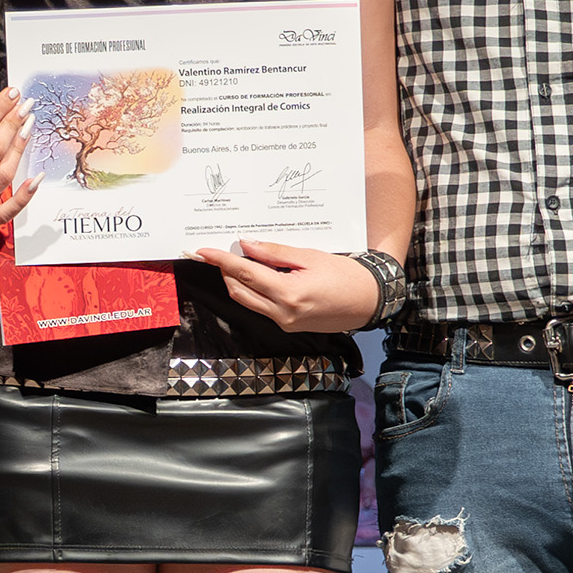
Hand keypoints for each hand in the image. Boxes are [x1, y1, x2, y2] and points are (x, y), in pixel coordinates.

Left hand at [193, 240, 378, 333]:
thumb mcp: (310, 257)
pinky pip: (261, 307)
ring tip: (237, 261)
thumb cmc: (346, 277)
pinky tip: (258, 276)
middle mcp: (283, 313)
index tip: (204, 251)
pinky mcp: (289, 327)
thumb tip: (247, 246)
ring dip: (238, 282)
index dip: (221, 261)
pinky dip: (253, 291)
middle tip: (219, 253)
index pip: (245, 274)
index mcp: (289, 294)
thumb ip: (276, 252)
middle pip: (239, 291)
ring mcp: (285, 323)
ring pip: (248, 301)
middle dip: (225, 271)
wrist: (369, 301)